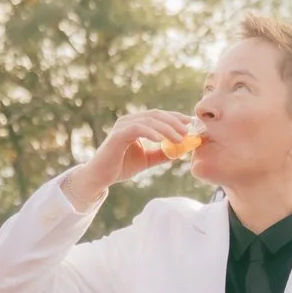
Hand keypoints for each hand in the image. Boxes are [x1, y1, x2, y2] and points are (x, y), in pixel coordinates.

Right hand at [71, 109, 199, 199]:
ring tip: (179, 138)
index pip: (158, 115)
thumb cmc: (121, 166)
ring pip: (149, 121)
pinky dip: (152, 133)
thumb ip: (162, 153)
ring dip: (167, 128)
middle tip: (188, 131)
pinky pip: (138, 129)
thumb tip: (182, 150)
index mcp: (136, 124)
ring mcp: (122, 126)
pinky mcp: (118, 135)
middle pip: (156, 115)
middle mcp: (129, 121)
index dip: (175, 118)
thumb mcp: (147, 159)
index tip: (190, 124)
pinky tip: (162, 140)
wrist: (101, 177)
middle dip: (174, 121)